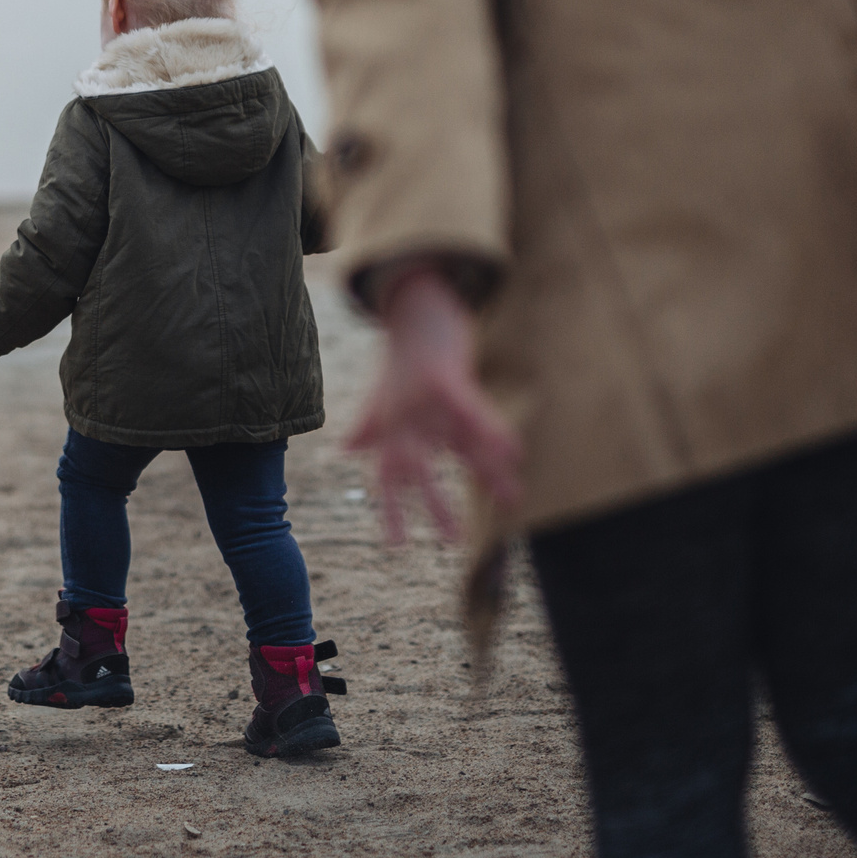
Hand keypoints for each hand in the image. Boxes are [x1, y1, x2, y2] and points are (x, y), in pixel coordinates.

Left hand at [346, 265, 522, 545]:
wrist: (411, 308)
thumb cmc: (399, 358)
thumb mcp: (382, 396)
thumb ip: (366, 426)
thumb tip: (343, 450)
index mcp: (392, 428)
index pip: (387, 476)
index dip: (390, 511)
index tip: (395, 549)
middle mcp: (404, 418)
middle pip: (418, 467)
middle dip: (435, 504)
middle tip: (453, 542)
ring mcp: (423, 398)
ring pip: (455, 442)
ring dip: (484, 471)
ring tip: (511, 498)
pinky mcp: (445, 377)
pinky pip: (471, 410)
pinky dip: (491, 430)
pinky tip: (514, 451)